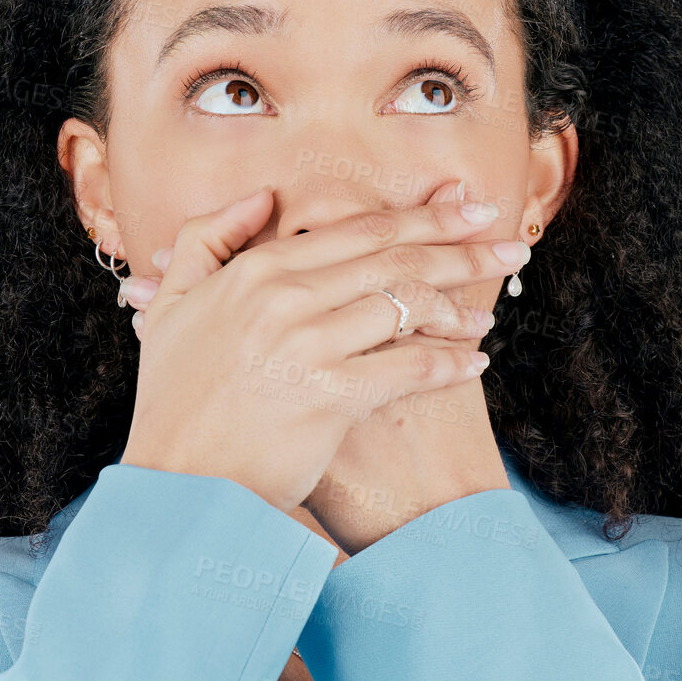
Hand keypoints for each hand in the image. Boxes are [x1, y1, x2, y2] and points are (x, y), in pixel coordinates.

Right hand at [117, 186, 525, 513]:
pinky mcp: (328, 397)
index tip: (467, 208)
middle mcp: (283, 297)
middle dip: (462, 248)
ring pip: (405, 306)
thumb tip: (263, 196)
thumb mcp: (172, 304)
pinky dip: (448, 363)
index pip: (358, 230)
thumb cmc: (174, 399)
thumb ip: (210, 238)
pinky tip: (473, 364)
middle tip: (509, 246)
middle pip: (395, 259)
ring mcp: (306, 345)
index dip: (423, 215)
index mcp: (254, 270)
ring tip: (488, 313)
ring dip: (460, 308)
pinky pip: (407, 367)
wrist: (176, 484)